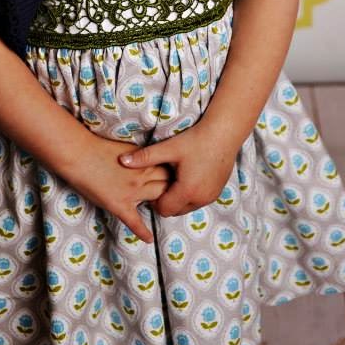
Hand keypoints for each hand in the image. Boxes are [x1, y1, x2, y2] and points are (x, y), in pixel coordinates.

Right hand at [61, 134, 171, 242]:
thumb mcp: (125, 149)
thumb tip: (149, 163)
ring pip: (158, 200)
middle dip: (173, 188)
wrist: (78, 154)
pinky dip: (143, 232)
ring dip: (162, 204)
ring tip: (164, 210)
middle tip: (175, 194)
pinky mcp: (119, 205)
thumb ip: (139, 157)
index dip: (173, 174)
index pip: (168, 168)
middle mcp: (141, 176)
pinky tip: (149, 239)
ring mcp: (132, 192)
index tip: (176, 178)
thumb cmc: (97, 147)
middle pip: (167, 183)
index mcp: (143, 160)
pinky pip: (135, 222)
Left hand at [118, 120, 236, 216]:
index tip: (152, 182)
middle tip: (162, 179)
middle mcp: (200, 199)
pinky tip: (187, 174)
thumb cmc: (196, 140)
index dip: (154, 199)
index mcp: (187, 191)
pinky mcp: (217, 192)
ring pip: (187, 207)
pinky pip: (198, 201)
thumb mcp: (169, 148)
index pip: (163, 209)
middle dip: (166, 199)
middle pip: (175, 211)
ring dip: (178, 197)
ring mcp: (210, 197)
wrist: (224, 133)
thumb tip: (121, 161)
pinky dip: (190, 194)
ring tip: (175, 176)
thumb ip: (145, 157)